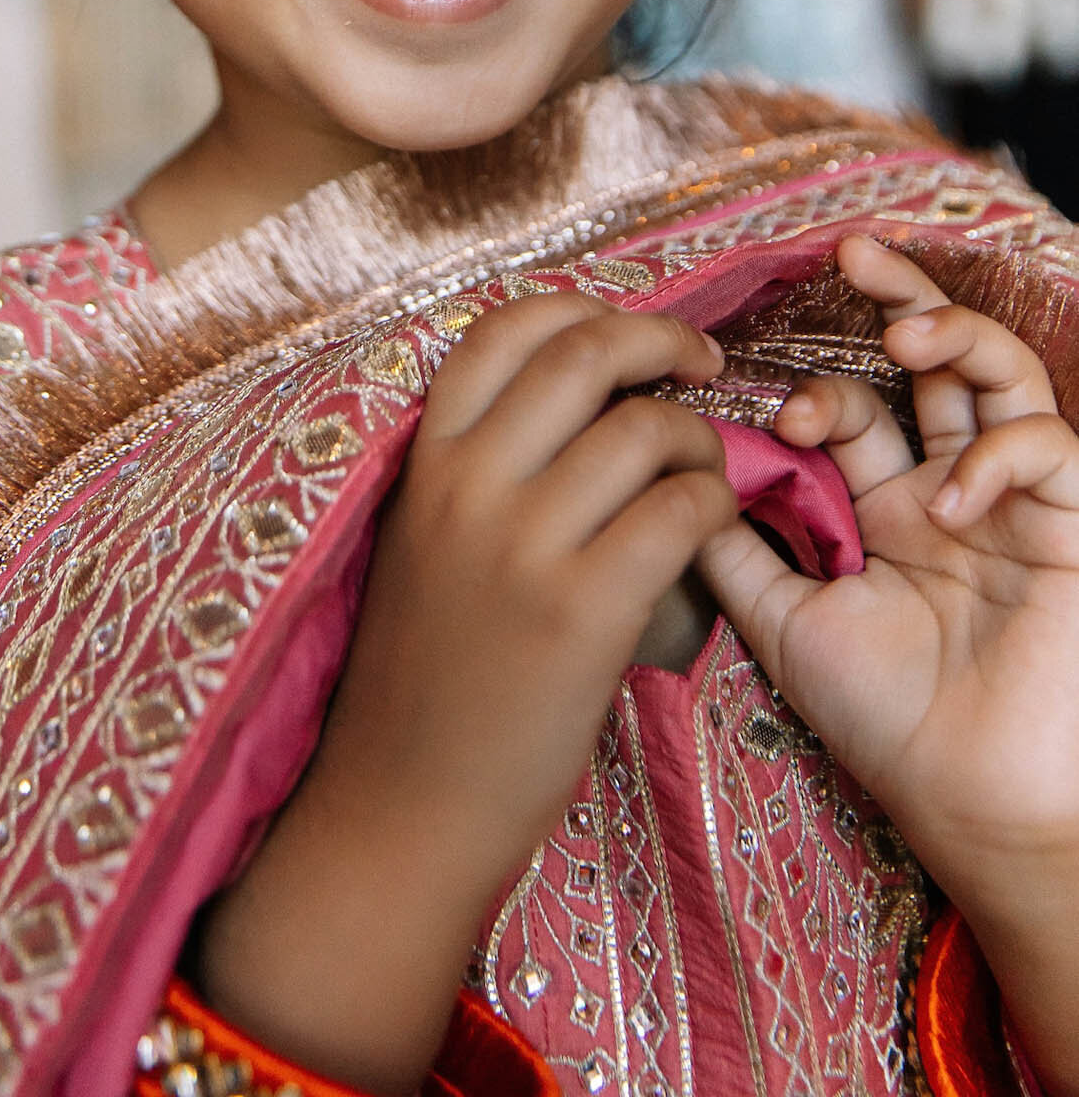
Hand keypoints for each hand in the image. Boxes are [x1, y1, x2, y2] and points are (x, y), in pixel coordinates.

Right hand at [200, 293, 734, 1093]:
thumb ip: (485, 465)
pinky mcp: (581, 611)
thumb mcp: (426, 541)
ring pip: (644, 427)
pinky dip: (712, 503)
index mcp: (427, 459)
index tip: (634, 335)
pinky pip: (679, 510)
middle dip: (663, 340)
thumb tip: (590, 396)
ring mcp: (522, 544)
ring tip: (705, 469)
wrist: (403, 805)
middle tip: (700, 368)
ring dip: (698, 434)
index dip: (587, 309)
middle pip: (586, 351)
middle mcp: (467, 483)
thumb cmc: (426, 674)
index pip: (507, 325)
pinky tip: (709, 531)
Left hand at [698, 235, 1078, 1092]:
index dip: (811, 392)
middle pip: (934, 359)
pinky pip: (1049, 447)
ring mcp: (1011, 500)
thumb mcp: (787, 625)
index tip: (776, 420)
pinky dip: (999, 453)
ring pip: (1001, 375)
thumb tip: (670, 476)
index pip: (850, 405)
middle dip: (899, 296)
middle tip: (856, 254)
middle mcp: (944, 484)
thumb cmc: (886, 721)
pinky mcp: (1068, 523)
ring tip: (910, 338)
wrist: (974, 806)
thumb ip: (735, 552)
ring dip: (957, 337)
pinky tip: (949, 498)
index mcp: (879, 503)